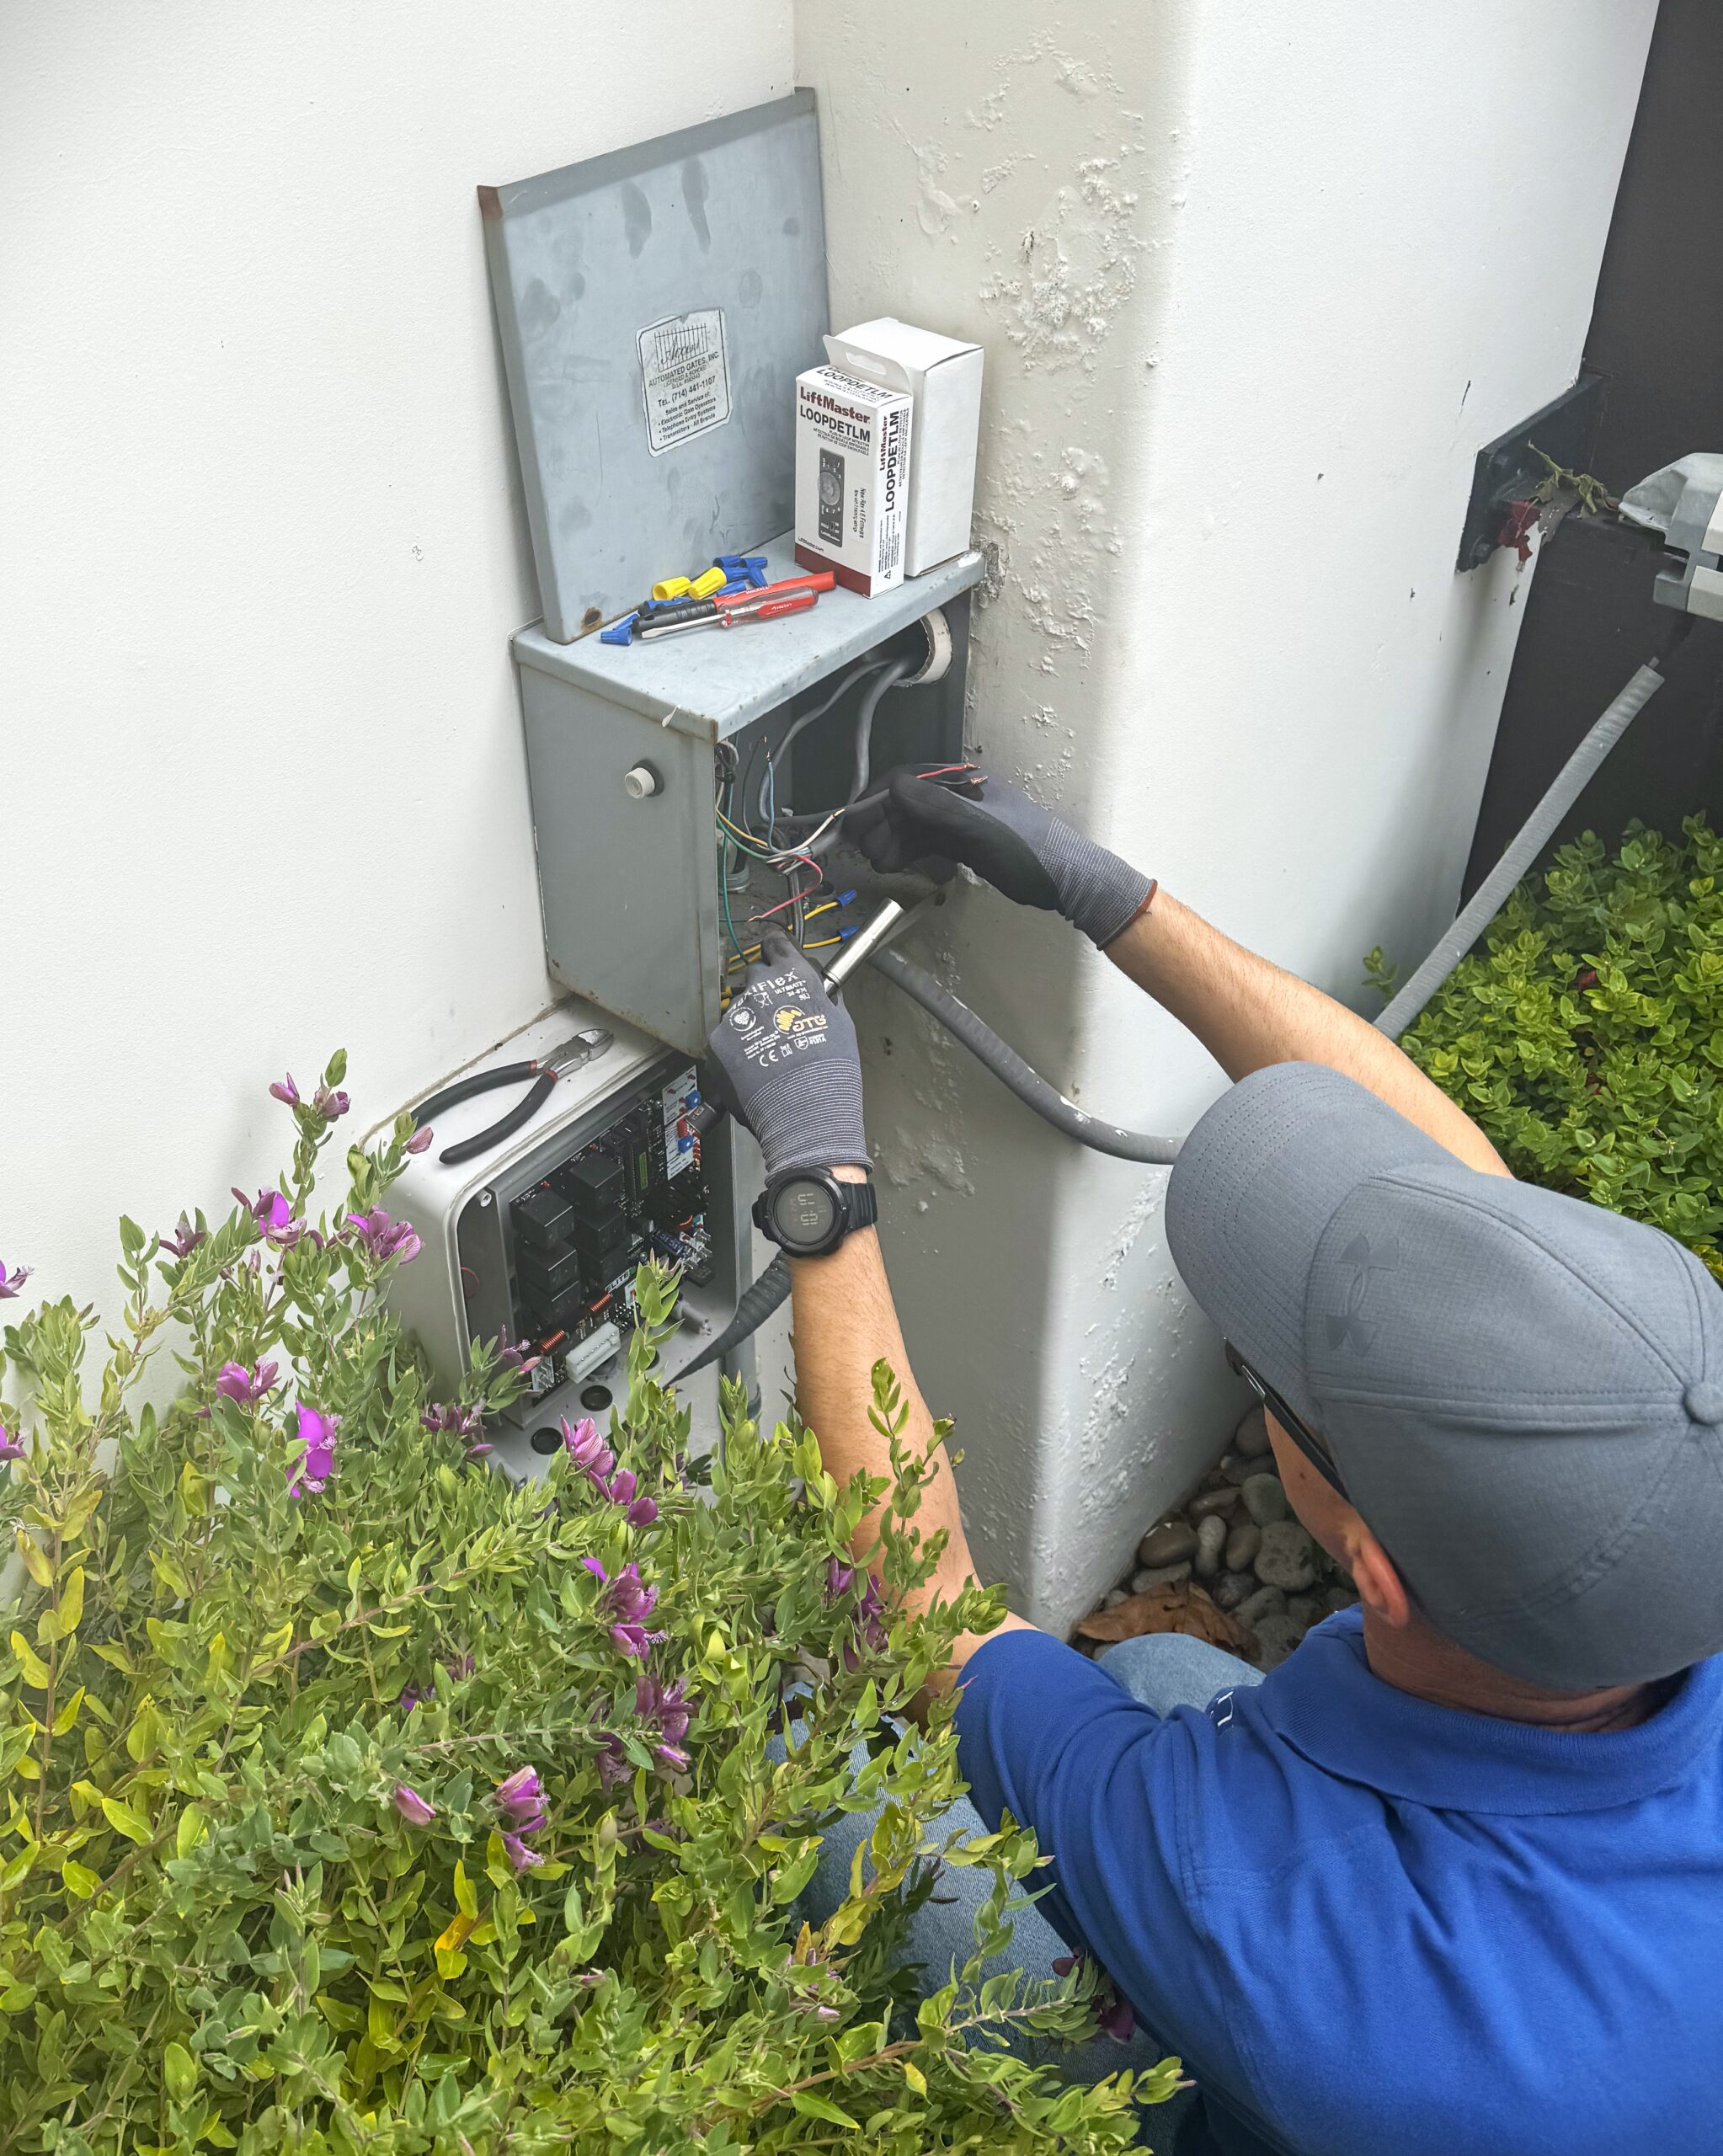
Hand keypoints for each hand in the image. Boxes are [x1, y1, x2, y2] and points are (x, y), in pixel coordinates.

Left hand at [705, 931, 870, 1180]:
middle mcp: (761, 988)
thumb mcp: (841, 1024)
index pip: (777, 944)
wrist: (804, 1111)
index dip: (776, 949)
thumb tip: (820, 991)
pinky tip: (752, 1069)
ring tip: (766, 1054)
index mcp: (794, 977)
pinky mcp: (719, 1040)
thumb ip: (825, 1000)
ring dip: (749, 1023)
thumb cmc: (830, 1070)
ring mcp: (737, 1013)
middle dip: (763, 992)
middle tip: (777, 1018)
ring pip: (740, 1010)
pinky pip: (726, 1037)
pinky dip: (735, 1049)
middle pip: (754, 977)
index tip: (775, 953)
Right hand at [845, 765, 1154, 946]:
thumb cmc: (1029, 850)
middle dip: (879, 824)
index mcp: (961, 782)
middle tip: (865, 850)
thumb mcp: (982, 828)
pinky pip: (925, 842)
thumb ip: (938, 807)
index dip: (876, 799)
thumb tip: (894, 786)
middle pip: (904, 803)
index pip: (906, 779)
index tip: (853, 822)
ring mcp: (959, 821)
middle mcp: (956, 796)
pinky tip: (895, 866)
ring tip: (879, 863)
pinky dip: (907, 851)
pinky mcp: (963, 843)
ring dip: (890, 841)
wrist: (1066, 880)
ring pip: (912, 824)